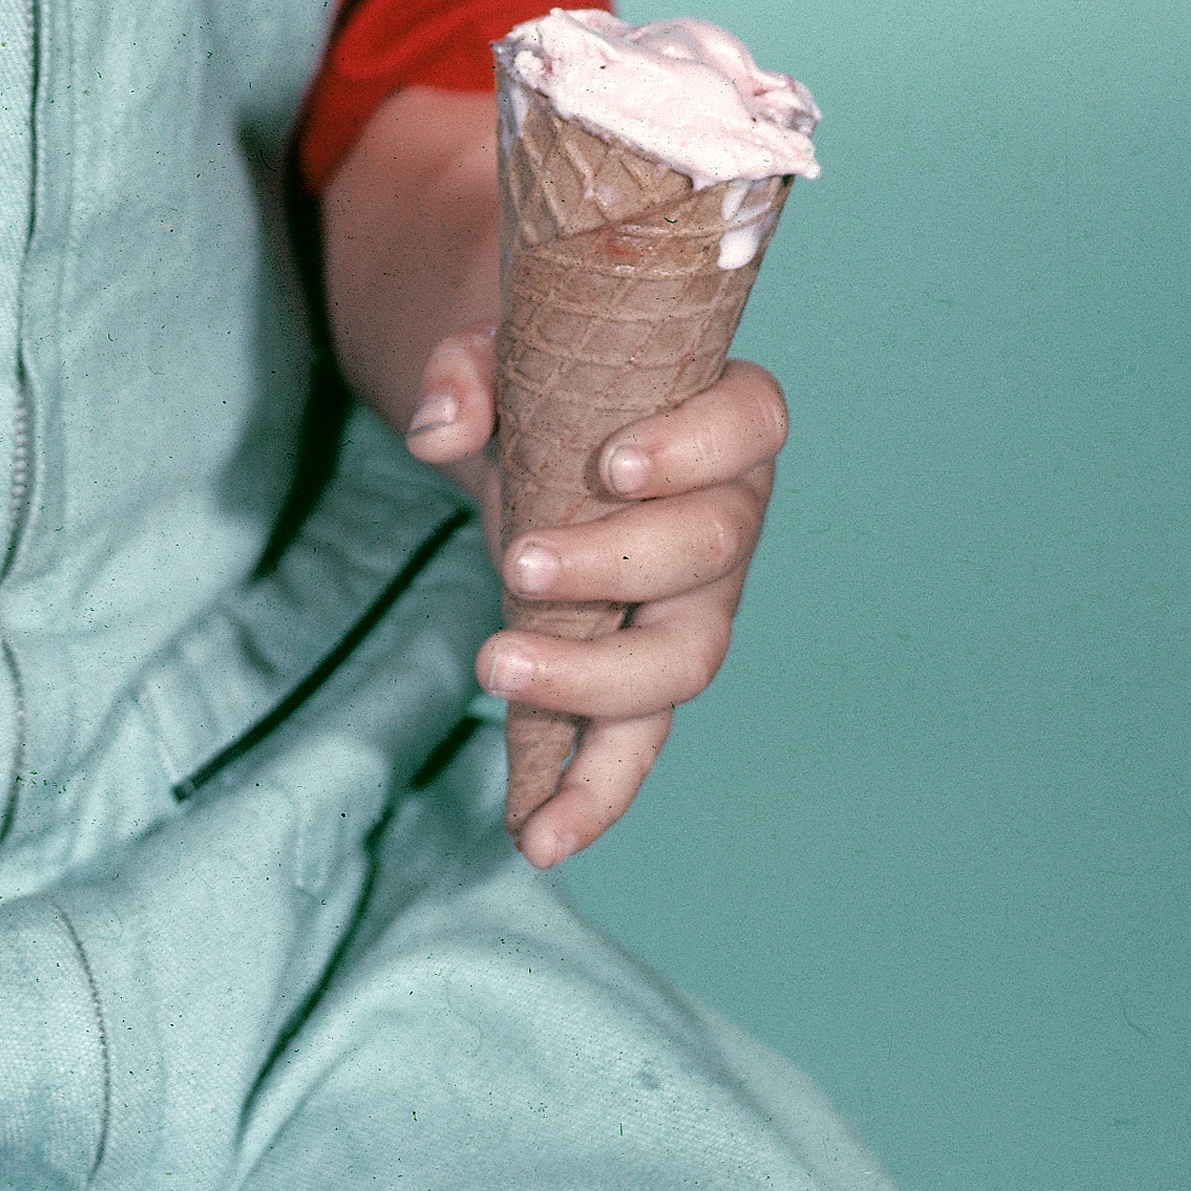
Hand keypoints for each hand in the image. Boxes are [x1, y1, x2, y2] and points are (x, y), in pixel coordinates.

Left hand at [402, 339, 787, 866]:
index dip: (695, 448)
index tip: (612, 464)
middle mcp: (729, 518)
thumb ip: (467, 371)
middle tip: (517, 564)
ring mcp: (696, 609)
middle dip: (616, 565)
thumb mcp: (499, 352)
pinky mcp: (645, 677)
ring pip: (682, 662)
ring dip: (594, 679)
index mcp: (721, 421)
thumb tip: (438, 429)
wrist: (540, 436)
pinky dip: (592, 796)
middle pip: (709, 553)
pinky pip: (637, 745)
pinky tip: (538, 838)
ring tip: (497, 668)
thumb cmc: (546, 384)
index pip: (752, 423)